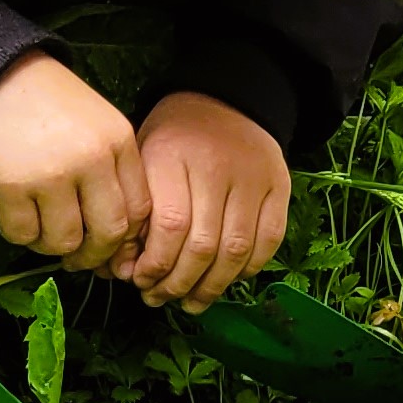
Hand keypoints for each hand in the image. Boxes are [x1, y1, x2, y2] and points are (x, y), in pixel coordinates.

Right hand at [0, 52, 150, 267]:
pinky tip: (17, 216)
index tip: (107, 245)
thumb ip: (114, 168)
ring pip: (65, 241)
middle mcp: (91, 159)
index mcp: (118, 141)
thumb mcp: (99, 124)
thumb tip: (117, 234)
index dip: (125, 238)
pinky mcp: (11, 184)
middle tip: (77, 258)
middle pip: (108, 233)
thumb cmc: (50, 103)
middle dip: (93, 256)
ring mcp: (51, 173)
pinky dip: (20, 235)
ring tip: (42, 232)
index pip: (139, 210)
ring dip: (52, 246)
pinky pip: (23, 234)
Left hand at [117, 92, 291, 311]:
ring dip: (211, 287)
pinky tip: (225, 279)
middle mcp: (216, 165)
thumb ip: (132, 215)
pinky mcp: (280, 186)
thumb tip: (123, 272)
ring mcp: (254, 176)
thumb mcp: (141, 163)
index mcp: (172, 154)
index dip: (154, 264)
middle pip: (203, 245)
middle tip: (160, 298)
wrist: (225, 100)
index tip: (139, 280)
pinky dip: (246, 270)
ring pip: (236, 251)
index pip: (169, 226)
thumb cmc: (174, 140)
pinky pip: (267, 242)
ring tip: (190, 301)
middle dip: (178, 283)